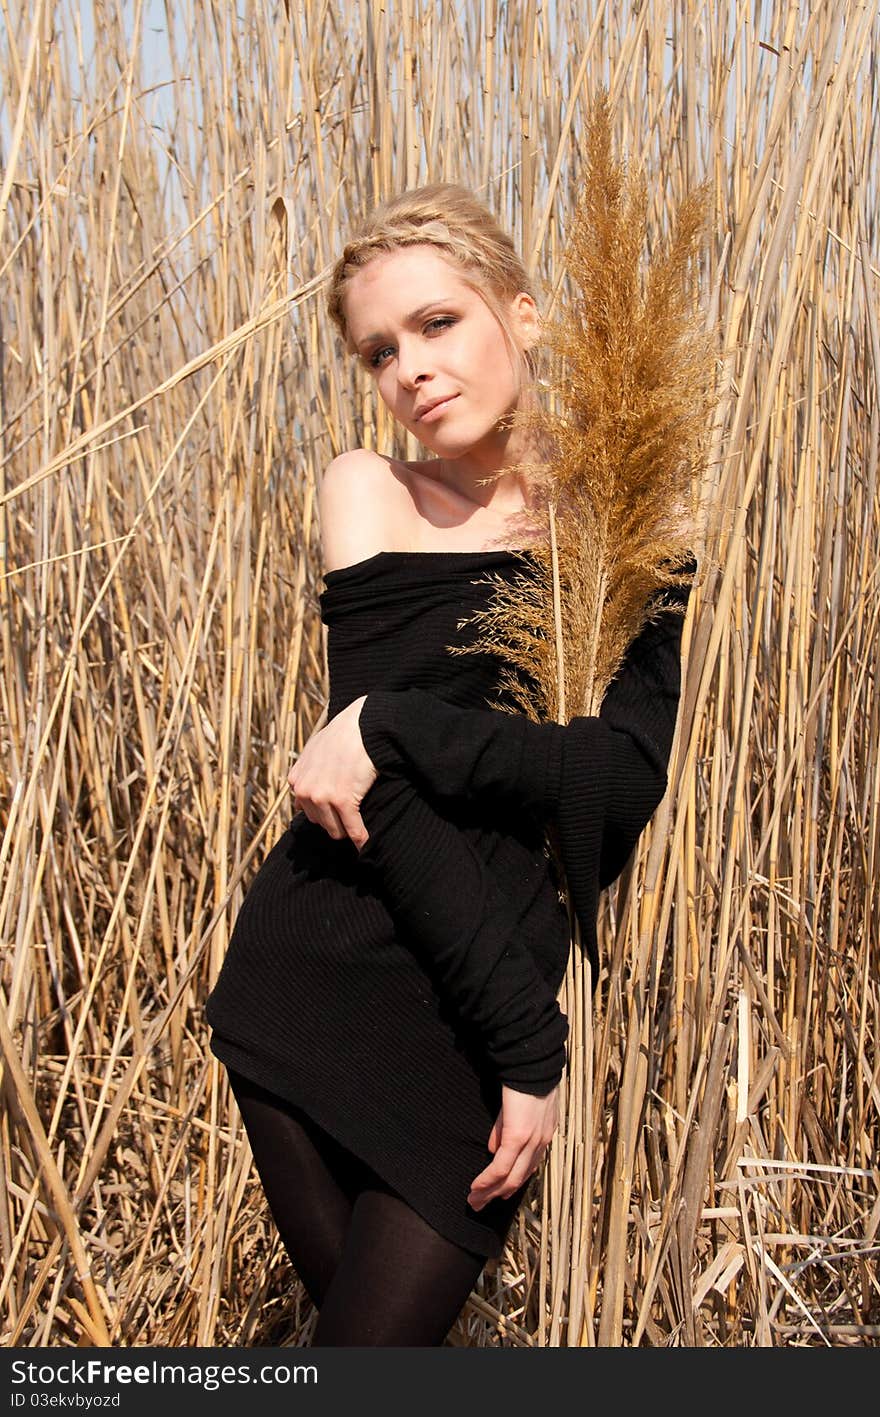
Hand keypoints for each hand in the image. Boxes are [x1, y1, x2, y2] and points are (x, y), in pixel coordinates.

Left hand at [287, 695, 377, 848]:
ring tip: (360, 831)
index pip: (308, 811)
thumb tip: (302, 793)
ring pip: (335, 829)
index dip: (324, 813)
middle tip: (352, 819)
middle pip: (320, 823)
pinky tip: (366, 842)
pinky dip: (361, 838)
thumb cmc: (344, 735)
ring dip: (348, 831)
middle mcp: (304, 790)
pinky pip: (352, 829)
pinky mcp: (341, 800)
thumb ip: (307, 772)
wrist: (363, 725)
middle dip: (336, 822)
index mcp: (296, 780)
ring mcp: (321, 796)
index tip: (337, 814)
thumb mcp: (315, 751)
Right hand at [467, 1082, 558, 1210]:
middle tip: (481, 1205)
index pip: (529, 1166)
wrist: (531, 1063)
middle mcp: (541, 1143)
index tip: (499, 1193)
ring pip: (510, 1178)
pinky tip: (476, 1187)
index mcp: (544, 1134)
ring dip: (490, 1192)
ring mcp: (531, 1142)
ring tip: (474, 1201)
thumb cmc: (523, 1079)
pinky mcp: (517, 1136)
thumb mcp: (516, 1107)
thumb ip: (505, 1129)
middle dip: (498, 1195)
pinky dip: (487, 1180)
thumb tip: (493, 1150)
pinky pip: (501, 1167)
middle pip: (519, 1178)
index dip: (513, 1182)